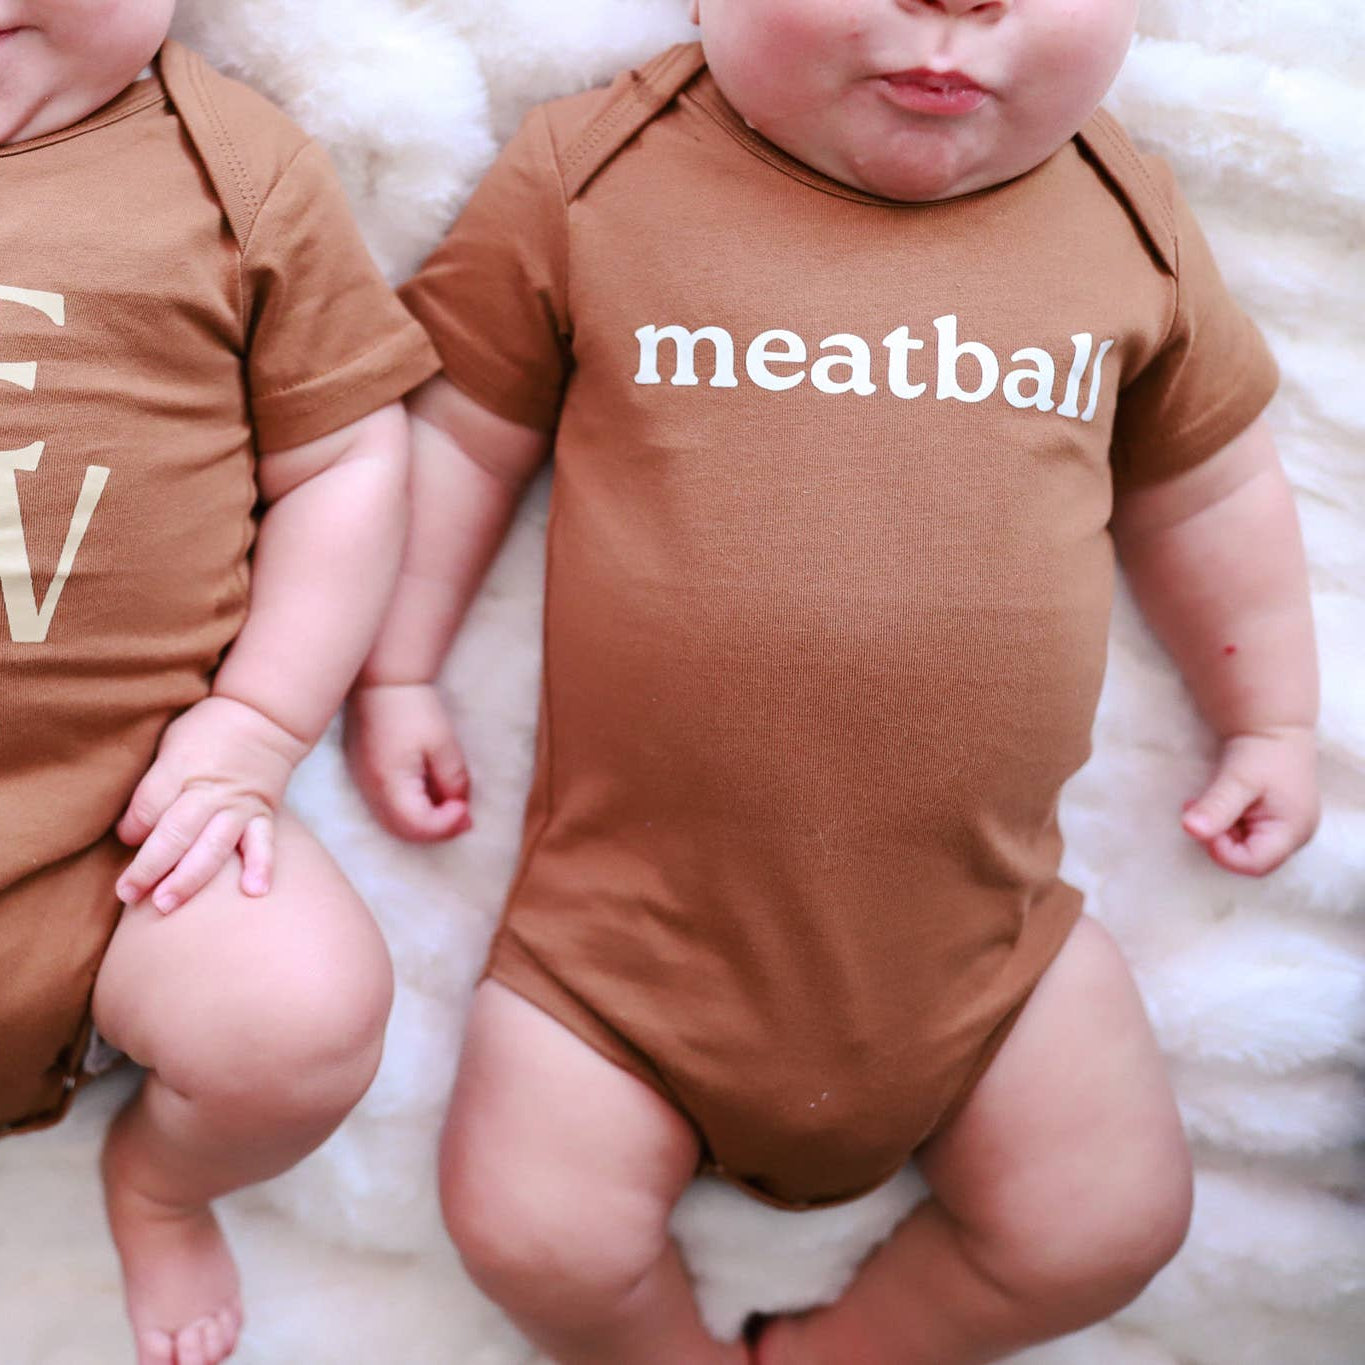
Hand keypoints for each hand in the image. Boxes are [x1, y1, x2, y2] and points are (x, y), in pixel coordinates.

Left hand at [115, 696, 307, 910]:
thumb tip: (132, 832)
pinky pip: (263, 843)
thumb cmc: (206, 731)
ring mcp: (239, 805)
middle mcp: (210, 789)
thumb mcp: (169, 744)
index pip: (148, 806)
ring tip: (166, 904)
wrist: (263, 717)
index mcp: (180, 767)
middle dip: (149, 867)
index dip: (130, 829)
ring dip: (189, 878)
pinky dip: (261, 867)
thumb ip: (152, 785)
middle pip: (175, 833)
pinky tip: (253, 891)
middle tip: (128, 894)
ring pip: (212, 846)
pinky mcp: (262, 814)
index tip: (123, 839)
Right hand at [344, 682, 471, 841]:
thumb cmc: (415, 709)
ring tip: (450, 808)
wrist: (383, 681)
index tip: (467, 811)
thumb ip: (453, 782)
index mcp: (390, 783)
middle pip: (404, 831)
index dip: (447, 825)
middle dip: (438, 830)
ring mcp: (362, 784)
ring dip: (423, 824)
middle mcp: (371, 790)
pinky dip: (409, 812)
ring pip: (393, 823)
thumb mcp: (444, 746)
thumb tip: (461, 809)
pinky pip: (384, 808)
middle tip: (464, 816)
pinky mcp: (362, 776)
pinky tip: (428, 797)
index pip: (419, 826)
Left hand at [1181, 726, 1318, 875]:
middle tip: (1198, 809)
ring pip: (1243, 847)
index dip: (1222, 851)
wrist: (1273, 727)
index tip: (1203, 822)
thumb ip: (1217, 807)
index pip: (1253, 864)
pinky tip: (1216, 802)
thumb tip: (1190, 831)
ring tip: (1205, 801)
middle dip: (1218, 839)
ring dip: (1219, 829)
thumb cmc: (1261, 752)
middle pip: (1248, 858)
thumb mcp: (1237, 779)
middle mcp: (1295, 836)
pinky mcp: (1274, 822)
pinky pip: (1245, 835)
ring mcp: (1286, 830)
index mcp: (1292, 831)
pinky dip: (1225, 823)